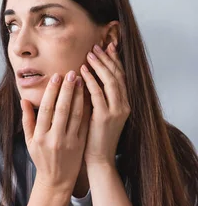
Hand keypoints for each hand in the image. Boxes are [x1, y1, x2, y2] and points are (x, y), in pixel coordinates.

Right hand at [21, 72, 89, 190]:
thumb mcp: (30, 141)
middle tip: (72, 72)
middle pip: (62, 109)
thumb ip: (27, 120)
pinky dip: (87, 108)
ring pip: (76, 114)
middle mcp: (55, 138)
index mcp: (40, 136)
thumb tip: (23, 99)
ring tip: (81, 80)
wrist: (57, 180)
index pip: (46, 109)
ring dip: (79, 95)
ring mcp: (69, 142)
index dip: (52, 91)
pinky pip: (85, 123)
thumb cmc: (41, 158)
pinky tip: (89, 95)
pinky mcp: (81, 144)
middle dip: (67, 89)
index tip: (56, 76)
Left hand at [81, 43, 129, 167]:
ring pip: (110, 81)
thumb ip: (97, 98)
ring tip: (90, 53)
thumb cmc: (95, 138)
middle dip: (107, 59)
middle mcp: (123, 105)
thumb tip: (87, 81)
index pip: (120, 77)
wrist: (99, 160)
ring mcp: (116, 111)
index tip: (107, 47)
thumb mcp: (100, 115)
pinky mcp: (106, 117)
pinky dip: (91, 79)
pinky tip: (83, 70)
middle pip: (117, 75)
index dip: (114, 61)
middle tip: (97, 46)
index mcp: (124, 104)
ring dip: (99, 65)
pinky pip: (98, 93)